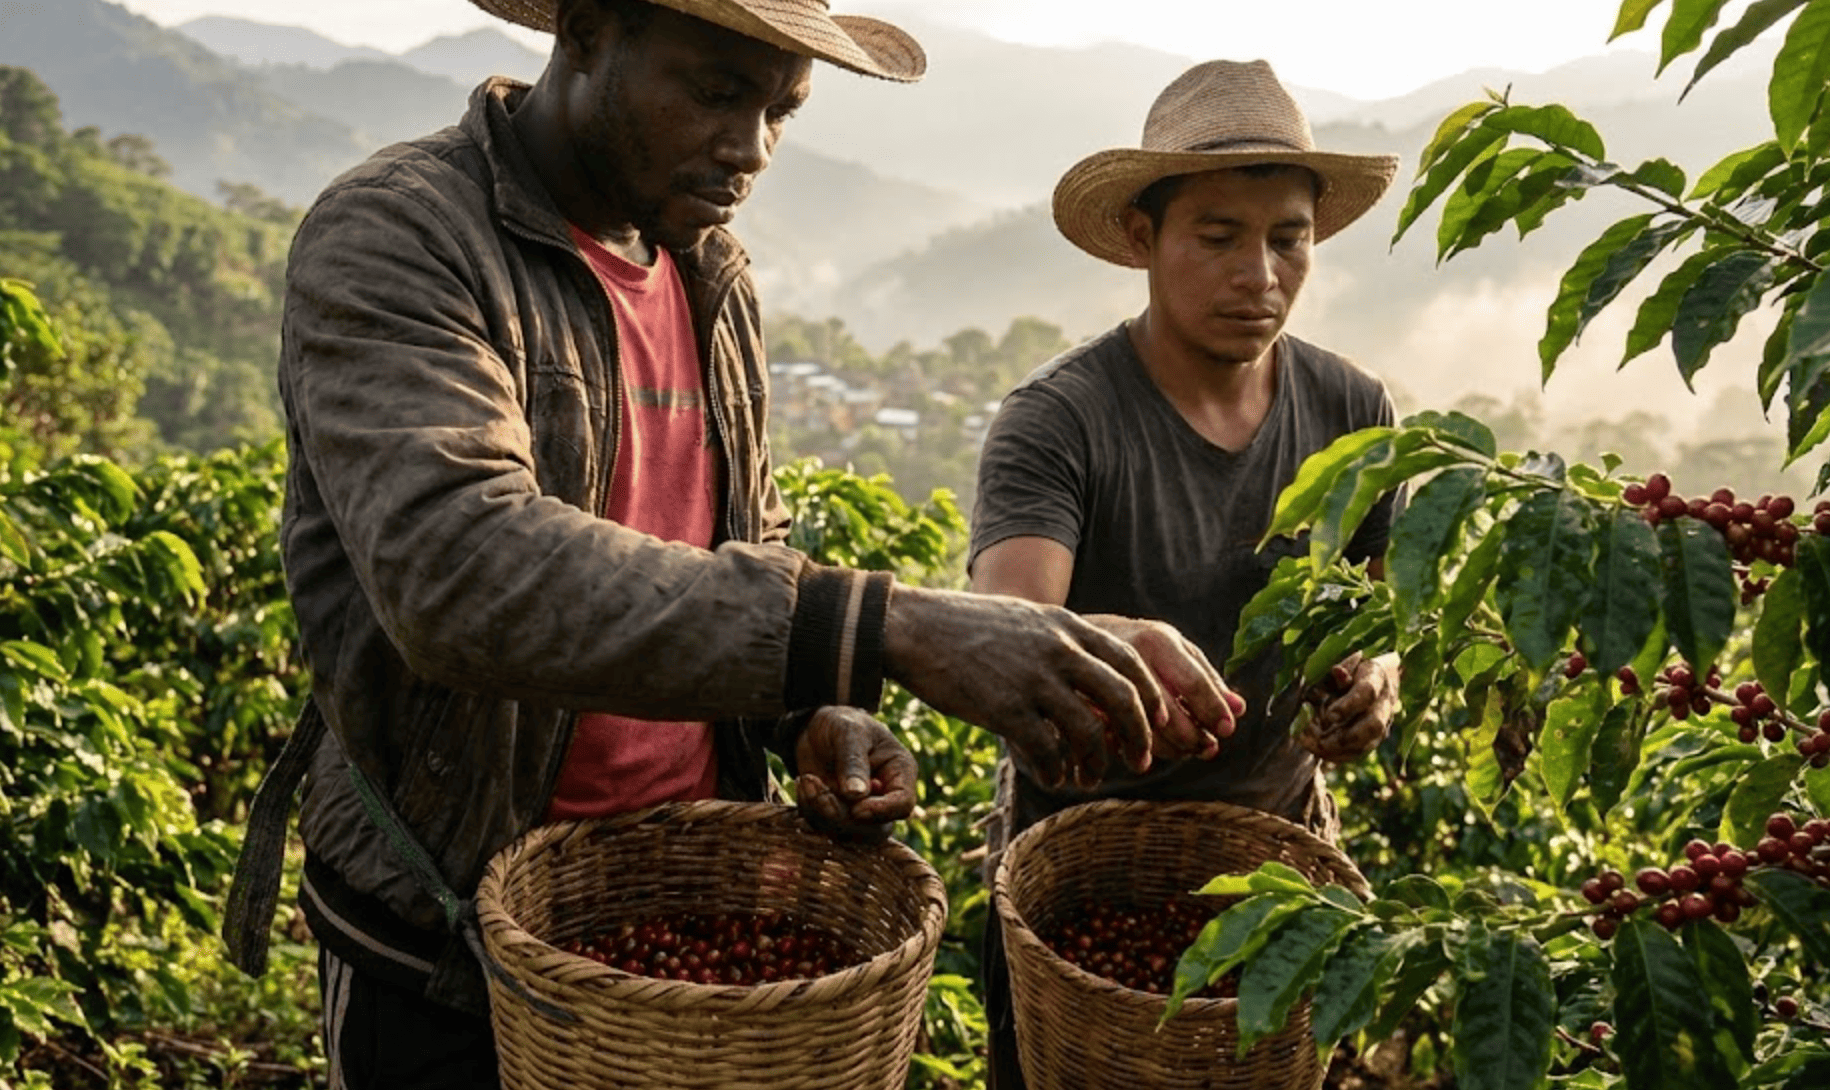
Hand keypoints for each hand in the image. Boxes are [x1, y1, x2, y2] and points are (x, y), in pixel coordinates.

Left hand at [793, 706, 916, 841]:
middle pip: (875, 829)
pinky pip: (825, 826)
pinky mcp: (838, 814)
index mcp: (900, 772)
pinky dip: (810, 809)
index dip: (882, 811)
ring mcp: (861, 808)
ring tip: (806, 779)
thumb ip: (853, 762)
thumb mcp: (848, 732)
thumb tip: (856, 795)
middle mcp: (885, 796)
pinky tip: (804, 783)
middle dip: (842, 815)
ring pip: (848, 833)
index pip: (903, 804)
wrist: (816, 728)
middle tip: (816, 787)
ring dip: (821, 812)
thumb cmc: (842, 722)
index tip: (856, 807)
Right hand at [882, 585, 1166, 789]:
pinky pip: (1047, 751)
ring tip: (1089, 778)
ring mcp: (1033, 679)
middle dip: (1139, 736)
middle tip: (1140, 761)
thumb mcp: (1025, 618)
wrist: (913, 626)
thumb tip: (1087, 671)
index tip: (1159, 721)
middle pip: (1122, 698)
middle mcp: (1058, 649)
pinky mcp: (1004, 708)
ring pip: (1089, 732)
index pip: (1130, 662)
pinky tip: (1052, 778)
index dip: (1151, 697)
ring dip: (1096, 763)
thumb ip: (1059, 639)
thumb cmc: (965, 626)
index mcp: (1066, 625)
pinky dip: (1056, 772)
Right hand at [1082, 615, 1241, 759]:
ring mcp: (1102, 680)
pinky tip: (1142, 747)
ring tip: (1181, 750)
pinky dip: (1133, 747)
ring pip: (1144, 731)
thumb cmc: (1131, 643)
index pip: (1195, 683)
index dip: (1213, 711)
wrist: (1066, 635)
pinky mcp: (1080, 701)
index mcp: (1158, 641)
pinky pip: (1115, 737)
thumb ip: (1204, 677)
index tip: (1226, 731)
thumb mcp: (1169, 649)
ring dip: (1167, 749)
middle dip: (1192, 738)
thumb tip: (1240, 710)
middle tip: (1205, 749)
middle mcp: (1130, 656)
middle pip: (1170, 715)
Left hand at [1299, 651, 1399, 761]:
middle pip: (1373, 724)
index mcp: (1377, 677)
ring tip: (1314, 747)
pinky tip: (1320, 753)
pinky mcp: (1376, 736)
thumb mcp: (1343, 664)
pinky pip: (1361, 751)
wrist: (1375, 676)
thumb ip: (1339, 671)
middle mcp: (1385, 702)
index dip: (1349, 706)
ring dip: (1339, 750)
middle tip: (1320, 741)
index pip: (1367, 692)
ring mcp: (1383, 721)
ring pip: (1368, 742)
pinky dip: (1340, 755)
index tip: (1328, 716)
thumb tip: (1337, 672)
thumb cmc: (1352, 668)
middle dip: (1345, 737)